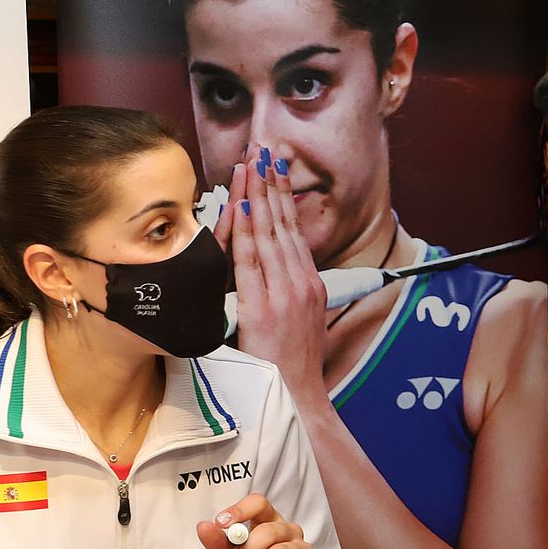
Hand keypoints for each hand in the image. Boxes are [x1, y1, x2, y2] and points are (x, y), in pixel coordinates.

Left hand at [225, 143, 328, 398]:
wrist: (299, 398)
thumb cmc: (293, 368)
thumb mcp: (300, 323)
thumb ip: (289, 296)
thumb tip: (274, 279)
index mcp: (309, 284)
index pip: (292, 231)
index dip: (280, 198)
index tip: (271, 170)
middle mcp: (301, 282)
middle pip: (282, 223)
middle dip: (270, 184)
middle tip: (262, 150)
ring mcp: (284, 293)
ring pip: (268, 234)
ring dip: (257, 197)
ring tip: (250, 164)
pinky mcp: (265, 306)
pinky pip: (251, 260)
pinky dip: (245, 231)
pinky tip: (238, 206)